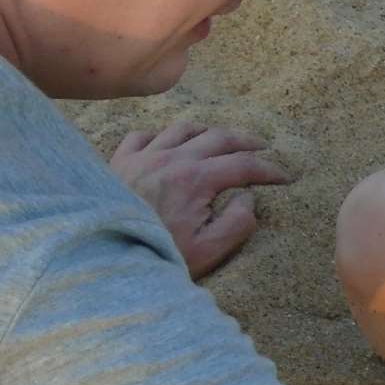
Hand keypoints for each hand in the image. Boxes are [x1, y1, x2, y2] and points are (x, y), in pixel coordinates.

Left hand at [109, 121, 291, 278]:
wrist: (98, 256)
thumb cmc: (156, 255)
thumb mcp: (208, 251)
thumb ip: (237, 222)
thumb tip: (248, 197)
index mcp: (196, 178)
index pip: (245, 165)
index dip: (271, 169)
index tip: (286, 177)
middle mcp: (171, 158)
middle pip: (219, 137)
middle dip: (248, 141)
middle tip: (264, 148)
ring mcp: (143, 157)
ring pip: (183, 128)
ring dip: (208, 132)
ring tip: (220, 140)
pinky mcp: (118, 162)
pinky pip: (142, 136)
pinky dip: (161, 136)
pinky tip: (167, 146)